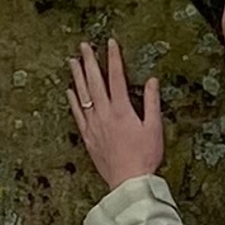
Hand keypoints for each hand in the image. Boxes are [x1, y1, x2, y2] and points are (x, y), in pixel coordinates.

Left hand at [67, 38, 167, 188]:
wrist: (128, 181)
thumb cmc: (145, 156)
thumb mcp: (154, 127)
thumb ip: (152, 102)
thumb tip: (151, 81)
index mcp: (122, 110)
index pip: (116, 77)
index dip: (113, 58)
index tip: (110, 43)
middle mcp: (104, 114)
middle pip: (95, 82)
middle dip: (89, 61)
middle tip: (83, 46)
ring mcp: (93, 125)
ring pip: (83, 95)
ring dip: (77, 76)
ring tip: (73, 61)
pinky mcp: (88, 137)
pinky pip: (77, 115)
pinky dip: (73, 101)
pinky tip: (70, 90)